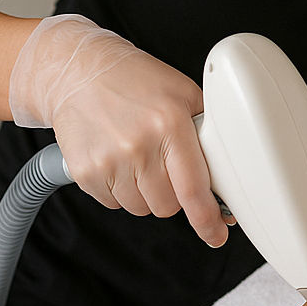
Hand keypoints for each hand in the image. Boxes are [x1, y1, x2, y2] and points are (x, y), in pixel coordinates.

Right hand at [10, 15, 231, 244]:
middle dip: (173, 192)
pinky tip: (118, 158)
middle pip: (168, 205)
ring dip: (145, 192)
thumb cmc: (137, 81)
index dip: (208, 219)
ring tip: (138, 155)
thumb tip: (226, 185)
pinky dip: (119, 189)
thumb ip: (208, 134)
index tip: (217, 234)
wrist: (80, 71)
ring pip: (141, 207)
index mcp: (170, 123)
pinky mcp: (84, 172)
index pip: (193, 188)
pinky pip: (113, 203)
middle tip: (165, 163)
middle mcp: (138, 145)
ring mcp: (108, 161)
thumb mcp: (184, 94)